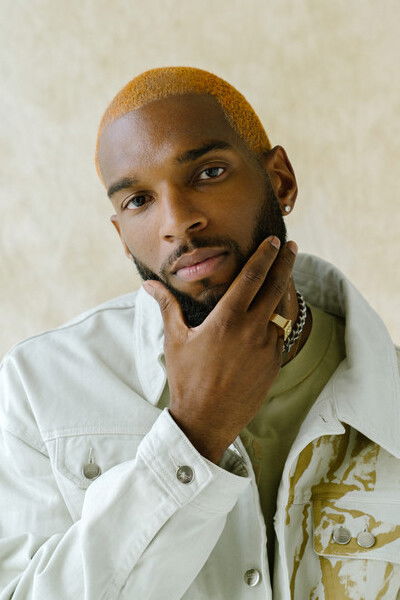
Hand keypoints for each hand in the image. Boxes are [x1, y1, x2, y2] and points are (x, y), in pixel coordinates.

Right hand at [143, 236, 297, 463]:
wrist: (207, 420)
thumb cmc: (187, 379)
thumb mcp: (175, 340)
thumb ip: (167, 307)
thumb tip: (148, 285)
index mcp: (228, 319)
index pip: (252, 277)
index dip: (265, 255)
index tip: (275, 241)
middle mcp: (253, 329)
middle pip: (277, 287)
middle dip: (286, 264)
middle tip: (292, 248)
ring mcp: (268, 347)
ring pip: (281, 312)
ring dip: (284, 292)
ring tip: (284, 277)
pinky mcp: (275, 364)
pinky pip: (279, 335)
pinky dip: (277, 322)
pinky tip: (271, 318)